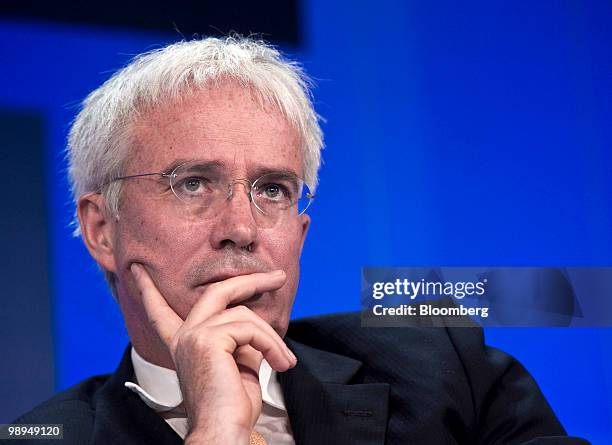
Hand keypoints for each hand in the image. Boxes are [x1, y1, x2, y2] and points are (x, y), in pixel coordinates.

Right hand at [130, 264, 296, 443]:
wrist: (223, 432)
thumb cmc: (232, 406)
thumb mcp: (238, 363)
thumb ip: (241, 339)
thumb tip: (259, 322)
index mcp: (183, 343)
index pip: (162, 311)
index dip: (148, 290)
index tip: (136, 270)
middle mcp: (184, 336)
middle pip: (217, 292)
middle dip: (250, 280)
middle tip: (278, 276)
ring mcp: (193, 336)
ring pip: (244, 314)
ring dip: (272, 337)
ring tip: (285, 361)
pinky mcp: (208, 340)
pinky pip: (250, 329)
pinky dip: (271, 345)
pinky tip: (281, 363)